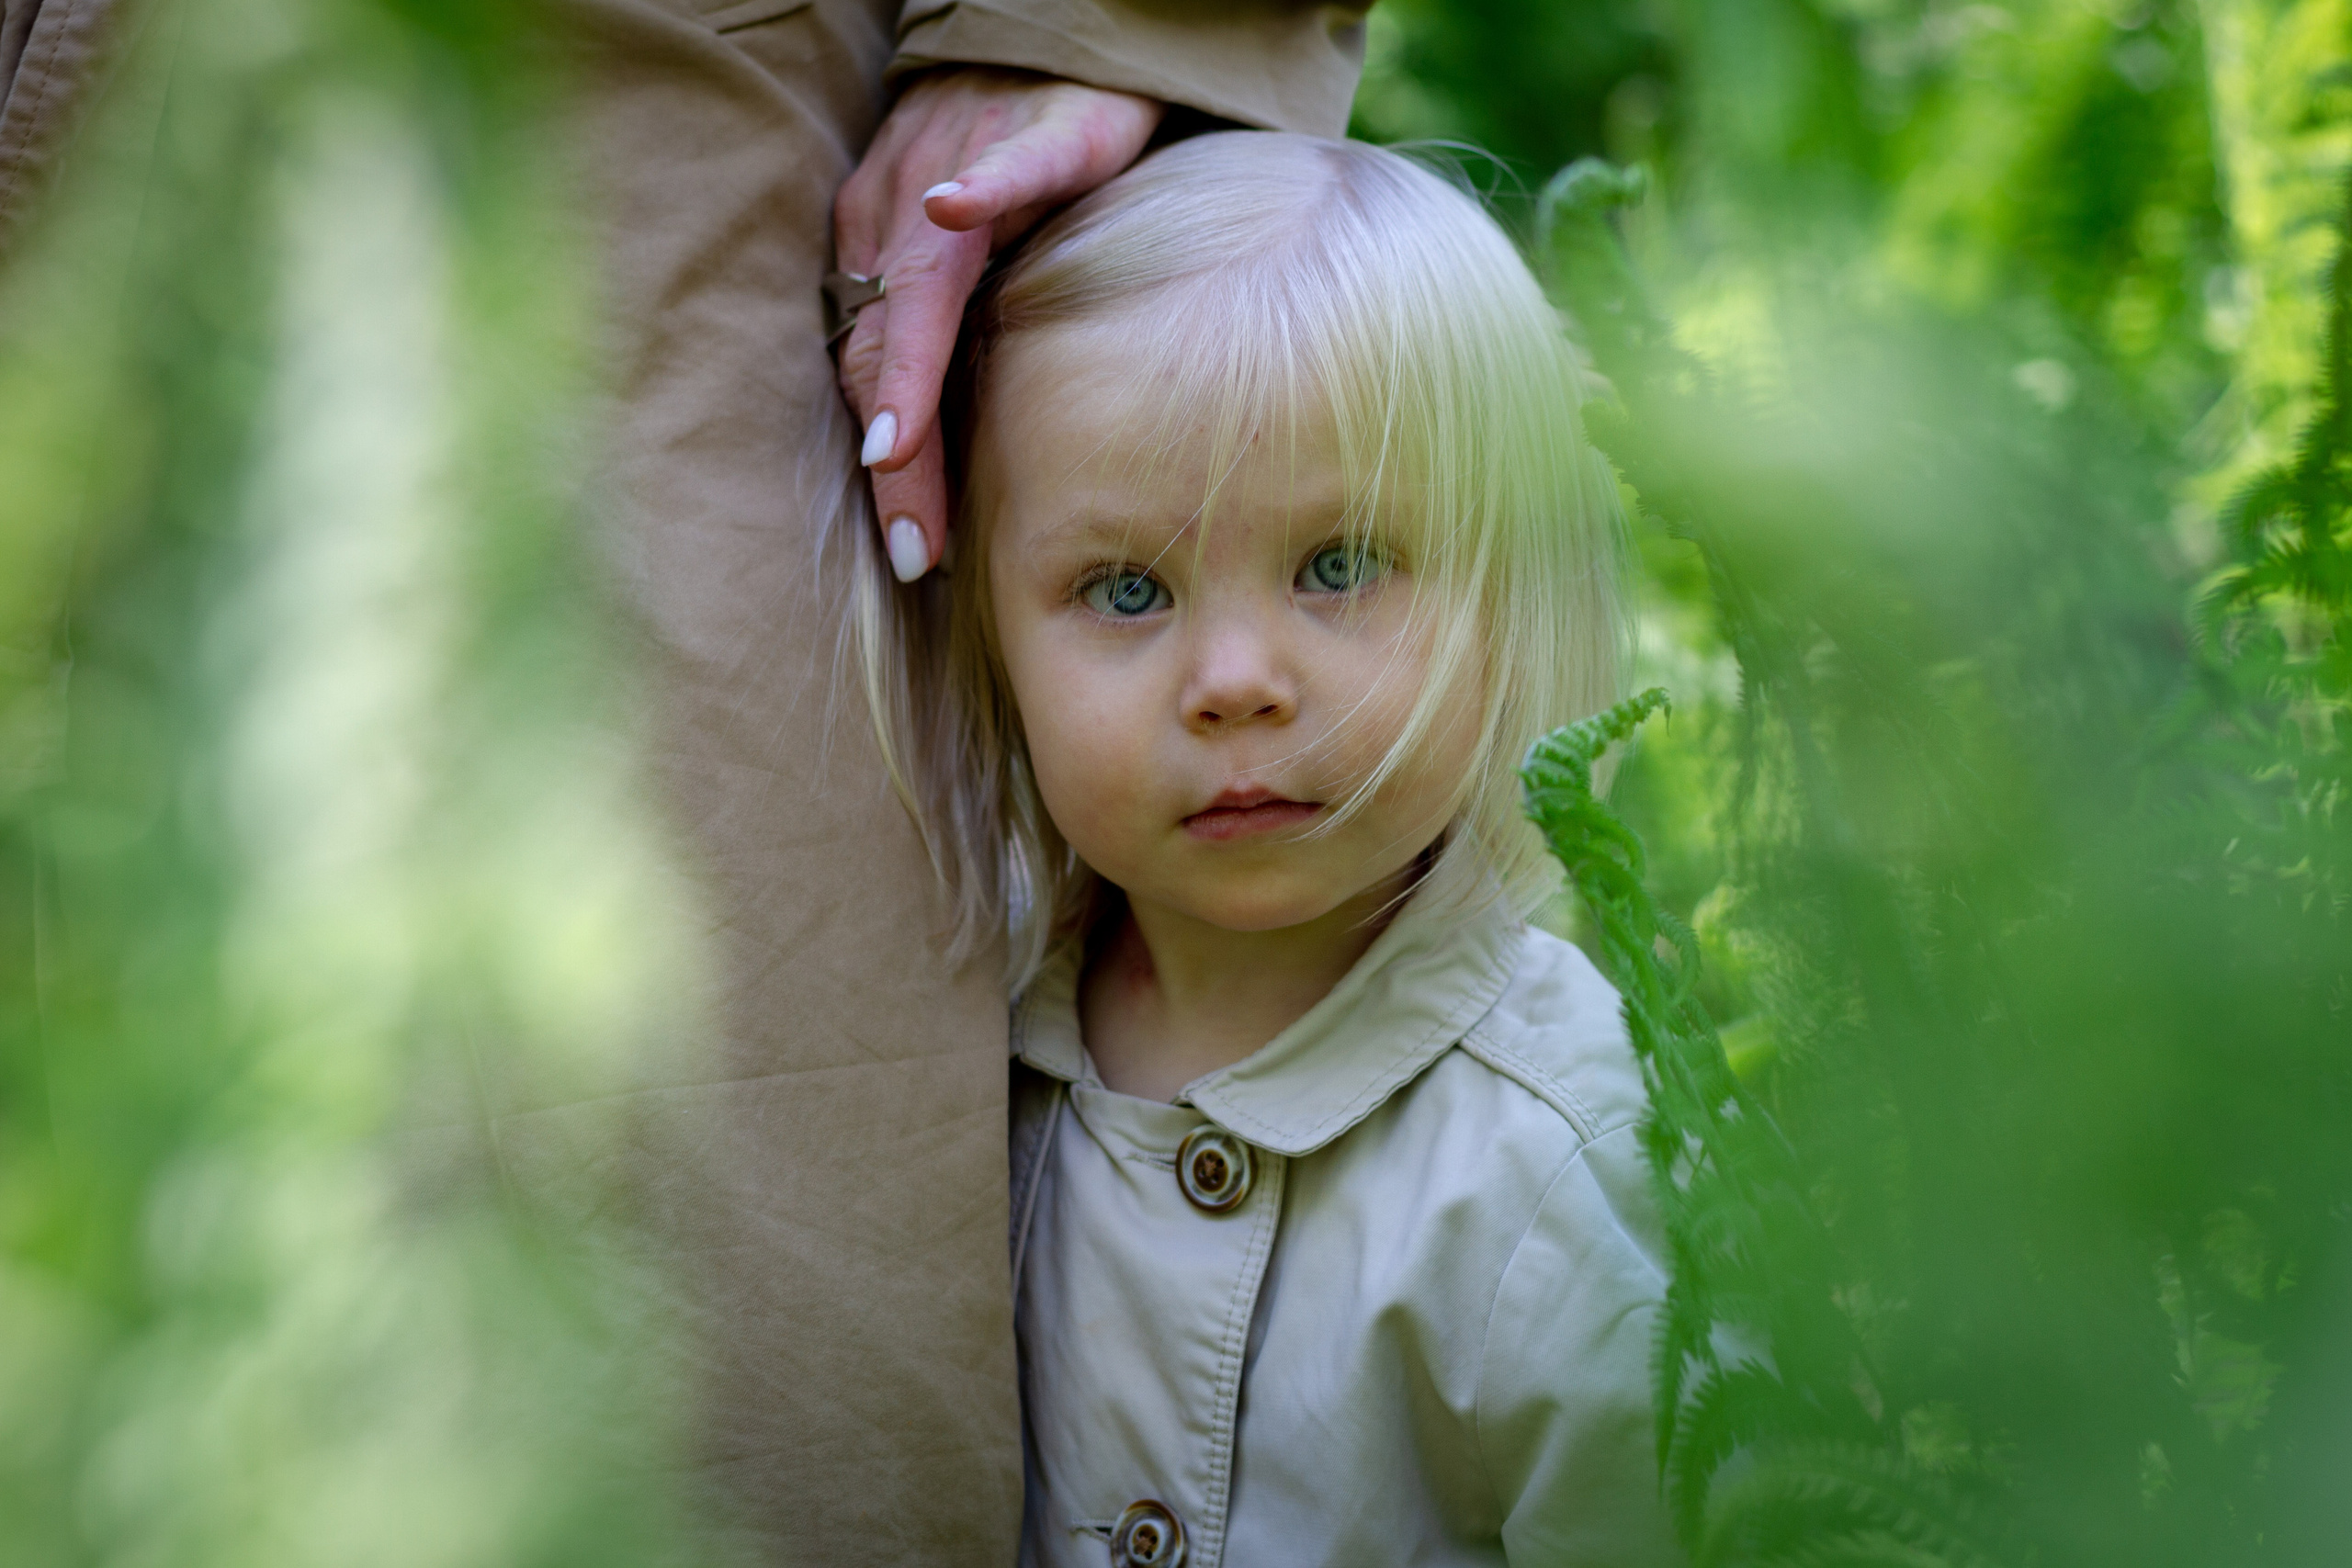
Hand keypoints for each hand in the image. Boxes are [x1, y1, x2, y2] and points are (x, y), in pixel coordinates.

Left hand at [834, 68, 1162, 579]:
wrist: (1056, 44)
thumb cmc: (1017, 162)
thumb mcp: (973, 257)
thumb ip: (953, 333)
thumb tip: (946, 448)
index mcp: (881, 252)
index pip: (871, 374)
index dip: (893, 468)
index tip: (909, 551)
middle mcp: (898, 215)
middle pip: (882, 349)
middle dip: (899, 459)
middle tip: (913, 549)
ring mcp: (958, 167)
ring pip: (925, 279)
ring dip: (908, 369)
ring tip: (902, 452)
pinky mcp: (1034, 131)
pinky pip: (1001, 164)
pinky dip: (975, 191)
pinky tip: (953, 212)